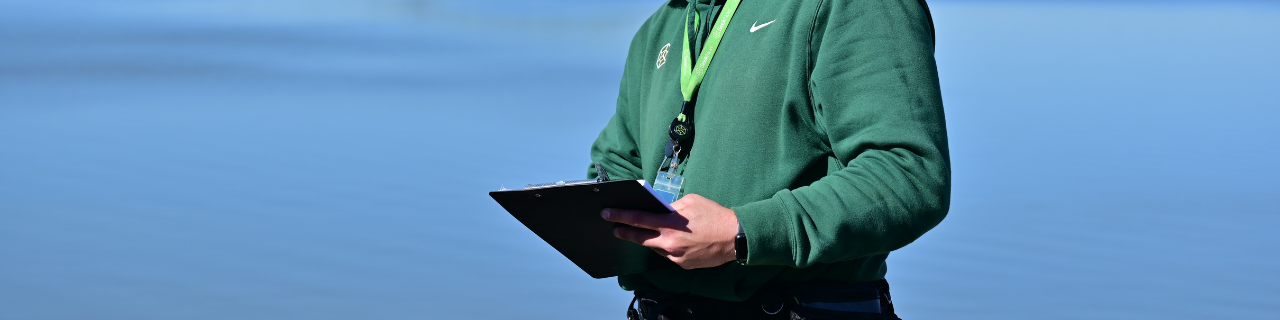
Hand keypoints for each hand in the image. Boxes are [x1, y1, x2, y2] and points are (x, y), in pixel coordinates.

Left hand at [601, 194, 738, 269]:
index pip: (638, 219)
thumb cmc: (714, 215)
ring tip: (656, 231)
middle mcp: (669, 242)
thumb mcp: (691, 201)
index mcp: (670, 224)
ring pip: (656, 247)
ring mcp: (675, 256)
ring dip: (652, 239)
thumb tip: (660, 209)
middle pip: (640, 238)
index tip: (606, 214)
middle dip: (625, 232)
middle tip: (615, 228)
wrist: (735, 237)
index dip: (620, 216)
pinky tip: (676, 240)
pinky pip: (669, 254)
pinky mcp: (683, 264)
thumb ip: (671, 206)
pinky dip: (668, 246)